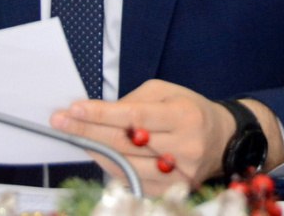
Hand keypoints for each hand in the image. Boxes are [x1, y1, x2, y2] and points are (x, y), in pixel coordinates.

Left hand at [50, 79, 235, 195]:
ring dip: (94, 149)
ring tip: (73, 134)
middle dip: (88, 131)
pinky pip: (132, 180)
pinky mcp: (172, 190)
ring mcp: (178, 174)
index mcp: (183, 117)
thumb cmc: (189, 110)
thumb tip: (99, 113)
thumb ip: (133, 101)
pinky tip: (96, 151)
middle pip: (125, 143)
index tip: (74, 109)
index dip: (101, 114)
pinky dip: (110, 166)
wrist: (223, 139)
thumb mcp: (166, 92)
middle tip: (60, 121)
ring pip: (125, 165)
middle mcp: (183, 147)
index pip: (135, 117)